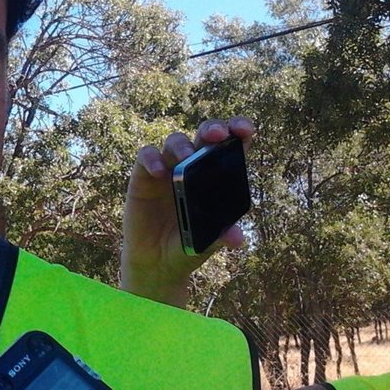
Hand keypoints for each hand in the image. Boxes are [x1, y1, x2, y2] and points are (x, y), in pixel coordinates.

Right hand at [120, 116, 253, 307]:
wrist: (156, 262)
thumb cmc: (187, 246)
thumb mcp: (207, 243)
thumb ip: (221, 236)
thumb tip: (237, 238)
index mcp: (217, 177)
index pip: (232, 145)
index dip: (239, 130)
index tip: (245, 130)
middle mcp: (194, 166)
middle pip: (204, 135)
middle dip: (212, 128)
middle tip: (217, 134)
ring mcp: (168, 168)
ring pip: (175, 141)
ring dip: (182, 145)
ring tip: (186, 157)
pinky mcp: (144, 175)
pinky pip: (146, 155)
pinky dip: (152, 159)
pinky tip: (159, 172)